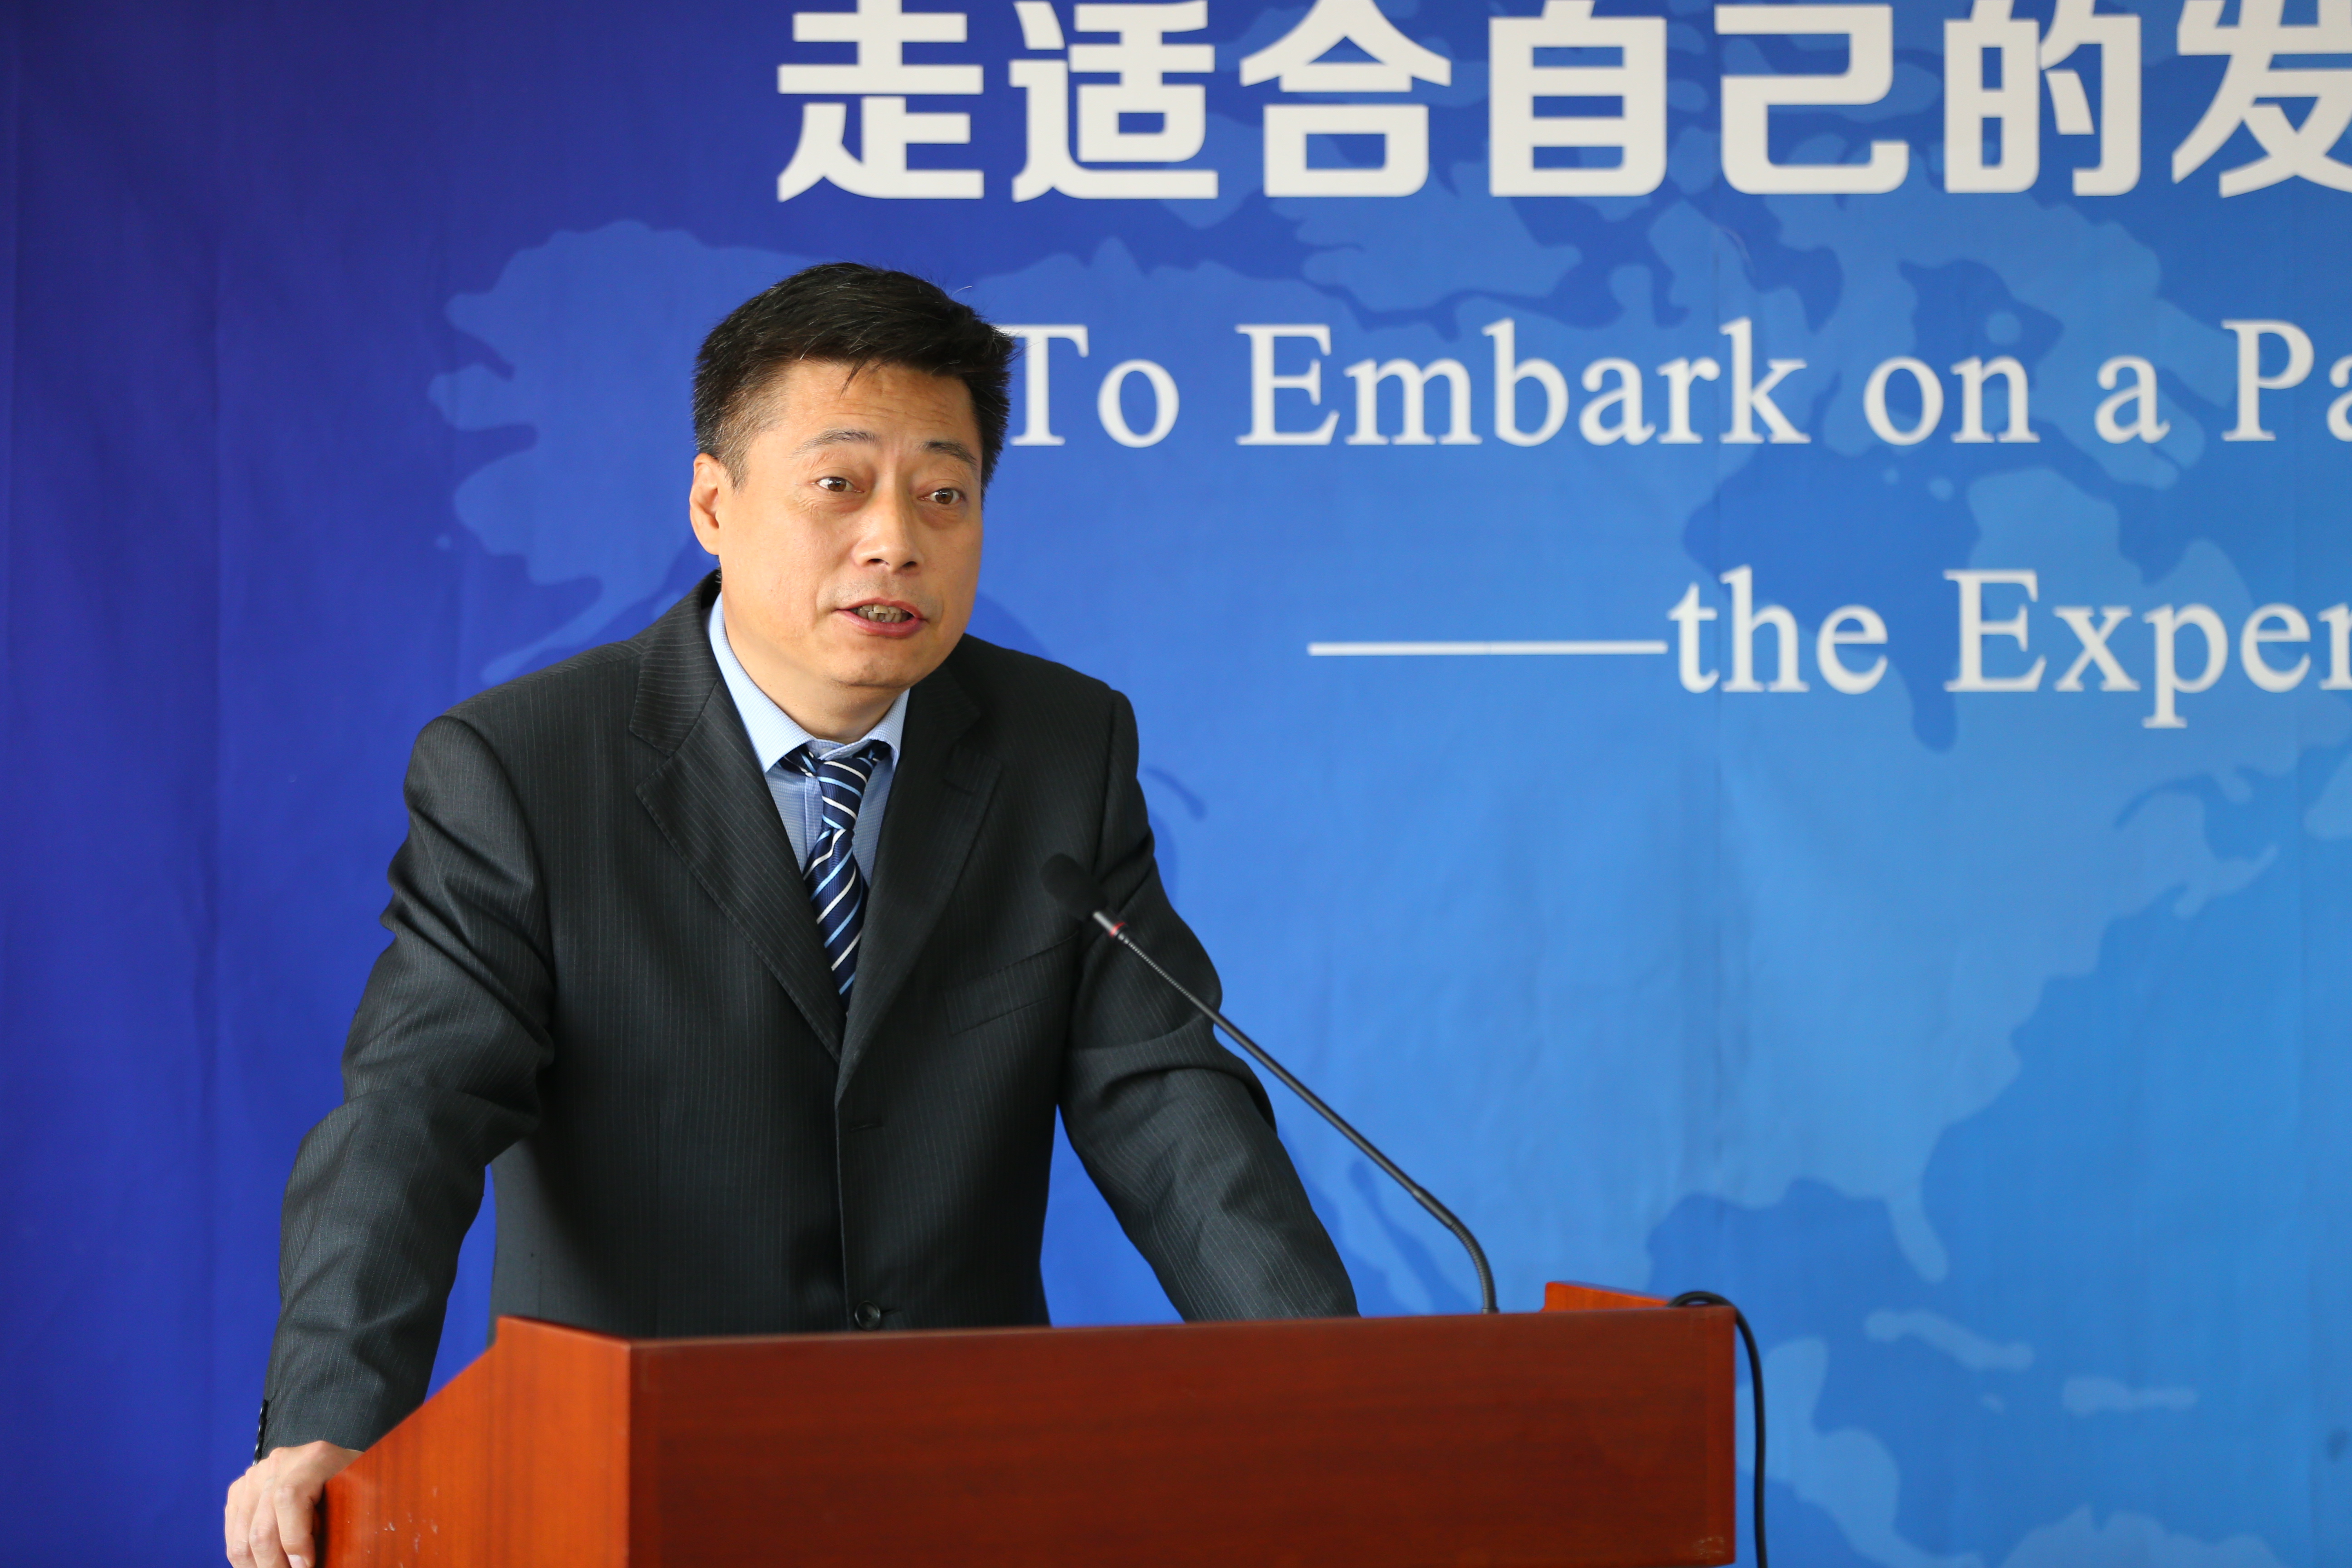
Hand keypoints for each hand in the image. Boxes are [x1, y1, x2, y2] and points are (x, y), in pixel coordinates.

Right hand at [224, 1440, 360, 1567]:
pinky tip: (263, 1564)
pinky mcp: (241, 1490)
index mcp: (315, 1457)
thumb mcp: (358, 1501)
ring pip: (242, 1536)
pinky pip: (232, 1533)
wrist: (340, 1469)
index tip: (306, 1566)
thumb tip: (306, 1563)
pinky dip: (246, 1557)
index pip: (288, 1498)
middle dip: (274, 1564)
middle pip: (262, 1525)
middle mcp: (281, 1461)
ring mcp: (256, 1474)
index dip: (294, 1539)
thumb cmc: (356, 1490)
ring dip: (258, 1566)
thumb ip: (338, 1525)